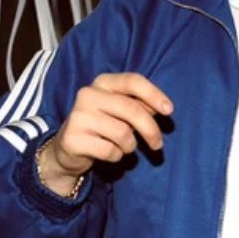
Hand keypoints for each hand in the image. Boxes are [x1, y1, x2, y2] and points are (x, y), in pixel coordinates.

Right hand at [39, 73, 172, 195]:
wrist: (69, 148)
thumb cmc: (104, 125)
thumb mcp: (122, 110)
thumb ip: (141, 105)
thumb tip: (163, 108)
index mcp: (103, 82)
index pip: (133, 81)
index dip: (154, 94)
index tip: (169, 111)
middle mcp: (88, 94)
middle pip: (132, 110)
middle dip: (151, 130)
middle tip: (158, 144)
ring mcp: (78, 116)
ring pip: (122, 133)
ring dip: (130, 145)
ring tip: (124, 146)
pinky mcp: (72, 138)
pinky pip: (110, 150)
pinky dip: (116, 156)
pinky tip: (108, 152)